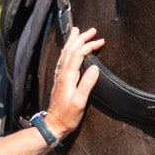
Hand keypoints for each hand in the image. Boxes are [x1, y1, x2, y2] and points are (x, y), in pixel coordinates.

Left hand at [44, 25, 104, 141]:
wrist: (54, 124)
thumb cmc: (68, 116)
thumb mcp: (80, 102)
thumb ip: (87, 84)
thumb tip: (94, 68)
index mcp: (68, 77)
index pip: (78, 55)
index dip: (89, 46)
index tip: (101, 41)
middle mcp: (62, 73)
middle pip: (71, 50)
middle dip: (81, 38)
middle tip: (91, 30)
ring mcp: (59, 76)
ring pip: (65, 53)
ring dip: (72, 41)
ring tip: (77, 31)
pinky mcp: (59, 80)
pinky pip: (62, 60)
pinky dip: (67, 50)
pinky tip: (68, 49)